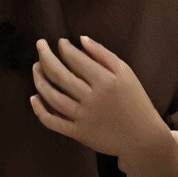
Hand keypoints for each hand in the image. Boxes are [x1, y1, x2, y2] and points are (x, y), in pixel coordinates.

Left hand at [31, 37, 164, 159]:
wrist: (143, 137)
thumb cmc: (135, 100)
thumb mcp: (126, 73)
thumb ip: (103, 54)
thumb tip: (80, 39)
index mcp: (105, 81)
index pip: (75, 59)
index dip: (64, 48)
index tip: (60, 42)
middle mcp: (92, 98)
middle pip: (59, 75)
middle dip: (45, 56)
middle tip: (40, 45)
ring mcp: (84, 117)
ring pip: (52, 96)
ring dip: (39, 79)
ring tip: (36, 67)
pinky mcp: (78, 133)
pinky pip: (52, 122)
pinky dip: (39, 110)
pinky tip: (34, 97)